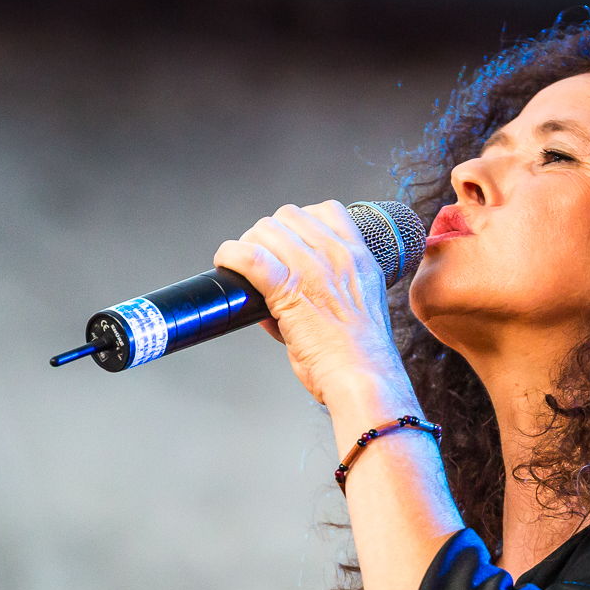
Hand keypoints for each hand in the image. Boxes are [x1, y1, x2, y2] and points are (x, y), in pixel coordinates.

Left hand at [214, 200, 404, 406]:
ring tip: (242, 268)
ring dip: (247, 244)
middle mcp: (337, 255)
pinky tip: (225, 264)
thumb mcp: (356, 309)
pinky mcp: (289, 289)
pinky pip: (249, 256)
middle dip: (267, 234)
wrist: (365, 379)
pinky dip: (230, 255)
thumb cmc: (358, 357)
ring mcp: (313, 269)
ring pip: (265, 230)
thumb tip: (273, 298)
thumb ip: (324, 292)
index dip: (297, 223)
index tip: (286, 244)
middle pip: (288, 216)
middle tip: (258, 261)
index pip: (326, 210)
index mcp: (359, 257)